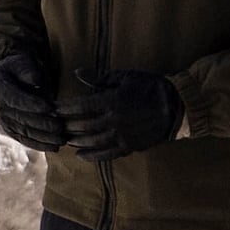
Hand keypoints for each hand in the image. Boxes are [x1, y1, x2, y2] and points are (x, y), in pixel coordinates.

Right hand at [0, 53, 67, 151]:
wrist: (4, 83)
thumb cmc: (18, 70)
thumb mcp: (21, 64)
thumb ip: (28, 70)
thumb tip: (36, 79)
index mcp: (1, 90)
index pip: (17, 100)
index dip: (33, 104)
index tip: (50, 107)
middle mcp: (1, 109)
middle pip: (23, 119)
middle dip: (43, 124)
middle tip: (61, 127)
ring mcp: (6, 123)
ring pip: (25, 133)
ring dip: (44, 138)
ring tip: (62, 140)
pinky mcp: (13, 132)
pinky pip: (26, 141)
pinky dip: (40, 145)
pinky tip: (54, 148)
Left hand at [63, 70, 181, 157]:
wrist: (177, 106)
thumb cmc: (149, 87)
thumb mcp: (124, 78)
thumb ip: (99, 78)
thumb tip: (77, 73)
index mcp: (112, 101)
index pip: (80, 107)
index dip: (64, 109)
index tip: (53, 108)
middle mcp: (115, 120)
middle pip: (83, 125)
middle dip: (66, 125)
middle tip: (54, 125)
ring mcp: (123, 136)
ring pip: (92, 141)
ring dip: (76, 141)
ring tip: (64, 139)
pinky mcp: (130, 147)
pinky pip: (107, 154)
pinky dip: (92, 156)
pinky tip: (80, 155)